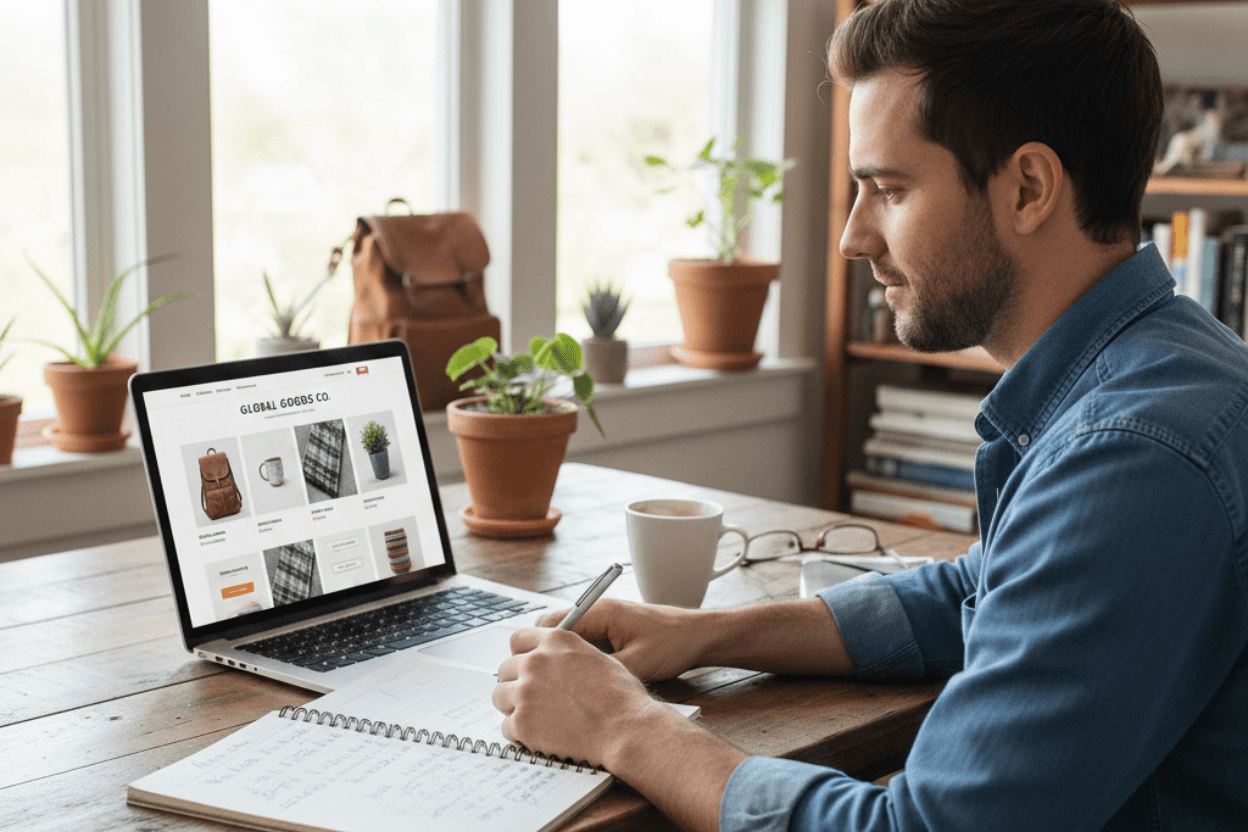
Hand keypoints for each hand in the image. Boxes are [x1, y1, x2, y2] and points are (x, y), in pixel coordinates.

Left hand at [493, 627, 672, 767]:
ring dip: (514, 707)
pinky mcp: (522, 722)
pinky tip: (540, 736)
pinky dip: (520, 734)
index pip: (518, 639)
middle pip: (505, 669)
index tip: (526, 668)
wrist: (625, 728)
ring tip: (536, 718)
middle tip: (533, 698)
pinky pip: (507, 727)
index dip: (522, 655)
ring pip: (500, 696)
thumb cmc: (620, 696)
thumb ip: (566, 654)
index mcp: (556, 641)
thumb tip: (550, 660)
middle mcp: (536, 661)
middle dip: (516, 683)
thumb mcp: (596, 657)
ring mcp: (526, 692)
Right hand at [536, 598, 707, 680]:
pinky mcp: (613, 630)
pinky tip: (588, 680)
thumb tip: (571, 687)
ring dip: (567, 658)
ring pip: (570, 638)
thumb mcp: (637, 665)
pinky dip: (582, 659)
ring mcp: (606, 620)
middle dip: (549, 655)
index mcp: (601, 613)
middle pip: (556, 630)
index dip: (539, 649)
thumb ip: (602, 673)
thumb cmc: (673, 644)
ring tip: (567, 684)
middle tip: (549, 683)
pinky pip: (586, 643)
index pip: (552, 624)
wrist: (700, 636)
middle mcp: (600, 611)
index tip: (534, 674)